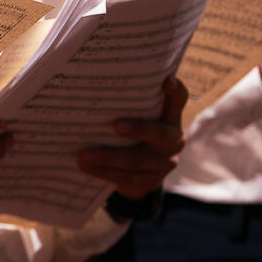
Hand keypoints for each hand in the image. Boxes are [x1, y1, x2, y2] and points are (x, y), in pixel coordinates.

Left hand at [78, 75, 185, 199]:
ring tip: (83, 155)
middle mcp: (173, 139)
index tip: (166, 81)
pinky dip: (104, 172)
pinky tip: (86, 167)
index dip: (175, 91)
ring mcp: (164, 163)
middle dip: (139, 129)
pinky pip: (127, 178)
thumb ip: (127, 105)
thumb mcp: (137, 118)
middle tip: (116, 125)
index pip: (178, 101)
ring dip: (108, 157)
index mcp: (169, 118)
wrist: (140, 173)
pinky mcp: (151, 180)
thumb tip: (89, 86)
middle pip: (159, 133)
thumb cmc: (132, 134)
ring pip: (137, 160)